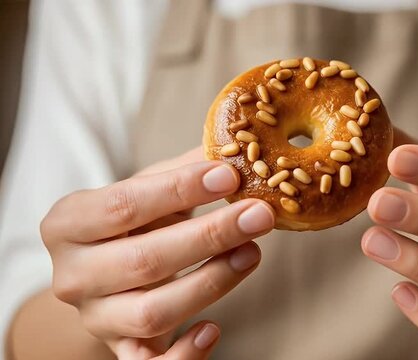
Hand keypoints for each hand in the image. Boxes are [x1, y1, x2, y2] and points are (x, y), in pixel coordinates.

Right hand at [40, 150, 274, 358]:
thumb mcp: (146, 190)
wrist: (104, 271)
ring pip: (151, 312)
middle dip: (209, 237)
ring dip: (211, 283)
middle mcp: (72, 276)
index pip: (123, 205)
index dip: (179, 190)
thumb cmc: (130, 223)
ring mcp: (96, 318)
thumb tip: (236, 148)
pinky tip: (213, 329)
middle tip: (258, 215)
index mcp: (68, 224)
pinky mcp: (121, 350)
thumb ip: (183, 171)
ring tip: (251, 253)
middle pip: (143, 260)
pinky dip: (183, 354)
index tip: (229, 176)